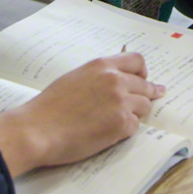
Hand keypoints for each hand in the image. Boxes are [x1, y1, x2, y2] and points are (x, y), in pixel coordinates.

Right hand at [0, 53, 164, 175]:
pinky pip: (135, 126)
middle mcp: (115, 80)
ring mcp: (121, 102)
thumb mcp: (75, 78)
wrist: (37, 129)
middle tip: (155, 95)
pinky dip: (126, 130)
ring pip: (144, 106)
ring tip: (123, 120)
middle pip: (145, 84)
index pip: (136, 60)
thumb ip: (98, 76)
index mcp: (102, 66)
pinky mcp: (121, 124)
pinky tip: (112, 133)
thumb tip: (113, 79)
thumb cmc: (49, 106)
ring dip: (137, 113)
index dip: (143, 71)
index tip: (145, 78)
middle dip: (149, 92)